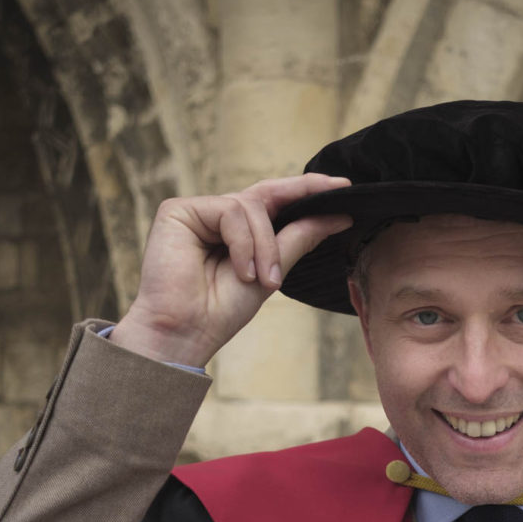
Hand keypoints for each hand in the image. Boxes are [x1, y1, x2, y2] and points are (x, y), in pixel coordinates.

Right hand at [110, 174, 352, 367]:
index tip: (344, 189)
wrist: (185, 332)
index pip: (275, 202)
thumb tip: (338, 216)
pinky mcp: (178, 210)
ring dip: (266, 246)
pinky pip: (230, 212)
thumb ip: (297, 240)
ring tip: (263, 282)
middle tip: (338, 193)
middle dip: (303, 195)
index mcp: (238, 233)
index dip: (306, 192)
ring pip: (252, 207)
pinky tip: (243, 272)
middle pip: (266, 195)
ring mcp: (198, 211)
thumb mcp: (272, 274)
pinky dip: (244, 244)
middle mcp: (217, 217)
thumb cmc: (220, 311)